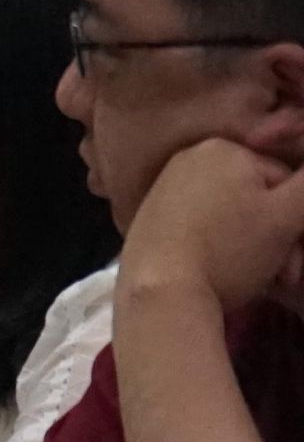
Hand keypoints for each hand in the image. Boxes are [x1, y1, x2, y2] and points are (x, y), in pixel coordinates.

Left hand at [121, 138, 303, 314]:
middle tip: (283, 278)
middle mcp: (189, 160)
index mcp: (222, 149)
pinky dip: (220, 249)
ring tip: (257, 281)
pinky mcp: (151, 218)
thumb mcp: (284, 217)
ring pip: (232, 218)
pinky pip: (202, 228)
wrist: (160, 292)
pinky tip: (223, 275)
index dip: (298, 224)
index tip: (296, 263)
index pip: (285, 182)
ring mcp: (166, 189)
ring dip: (256, 249)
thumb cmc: (228, 250)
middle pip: (256, 201)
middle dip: (279, 240)